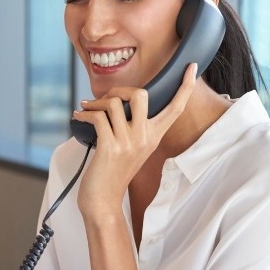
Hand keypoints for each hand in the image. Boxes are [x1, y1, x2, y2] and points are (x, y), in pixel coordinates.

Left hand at [71, 64, 197, 213]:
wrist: (103, 201)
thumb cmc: (113, 173)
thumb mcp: (132, 149)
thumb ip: (133, 127)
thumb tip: (119, 101)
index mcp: (154, 137)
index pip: (175, 108)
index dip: (185, 87)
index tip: (191, 67)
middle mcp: (145, 138)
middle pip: (142, 95)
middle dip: (121, 90)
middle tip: (106, 99)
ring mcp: (128, 143)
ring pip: (115, 103)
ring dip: (96, 102)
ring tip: (87, 108)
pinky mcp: (110, 147)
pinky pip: (98, 116)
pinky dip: (84, 113)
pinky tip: (78, 116)